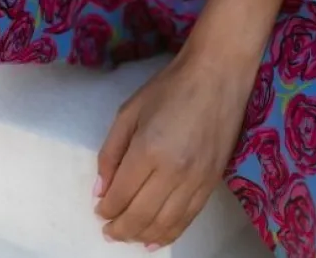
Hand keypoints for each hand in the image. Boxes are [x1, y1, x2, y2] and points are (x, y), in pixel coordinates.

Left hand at [93, 48, 258, 248]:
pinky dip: (168, 234)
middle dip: (120, 228)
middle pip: (141, 216)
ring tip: (127, 237)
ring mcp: (195, 181)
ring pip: (164, 224)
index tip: (99, 211)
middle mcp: (173, 172)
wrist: (216, 77)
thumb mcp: (129, 111)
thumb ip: (111, 152)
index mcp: (148, 150)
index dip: (106, 208)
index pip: (121, 194)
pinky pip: (187, 219)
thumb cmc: (169, 88)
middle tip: (108, 231)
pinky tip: (154, 240)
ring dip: (142, 236)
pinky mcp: (211, 184)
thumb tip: (100, 190)